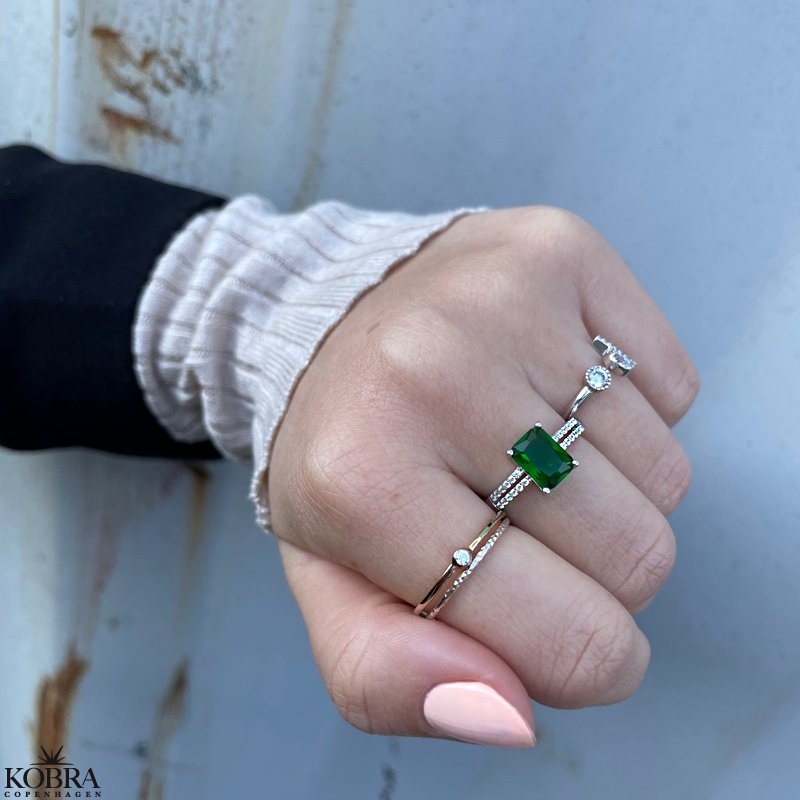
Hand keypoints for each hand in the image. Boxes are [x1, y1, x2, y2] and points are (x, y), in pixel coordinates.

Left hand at [268, 206, 698, 745]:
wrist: (324, 319)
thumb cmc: (340, 459)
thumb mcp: (333, 586)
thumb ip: (392, 677)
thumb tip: (508, 713)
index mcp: (364, 484)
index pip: (568, 640)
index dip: (584, 656)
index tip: (554, 621)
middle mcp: (431, 376)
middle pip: (638, 555)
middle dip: (595, 569)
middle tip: (521, 520)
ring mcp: (501, 301)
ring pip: (664, 474)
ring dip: (611, 487)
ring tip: (526, 449)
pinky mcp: (558, 252)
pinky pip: (674, 388)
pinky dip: (628, 413)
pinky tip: (549, 390)